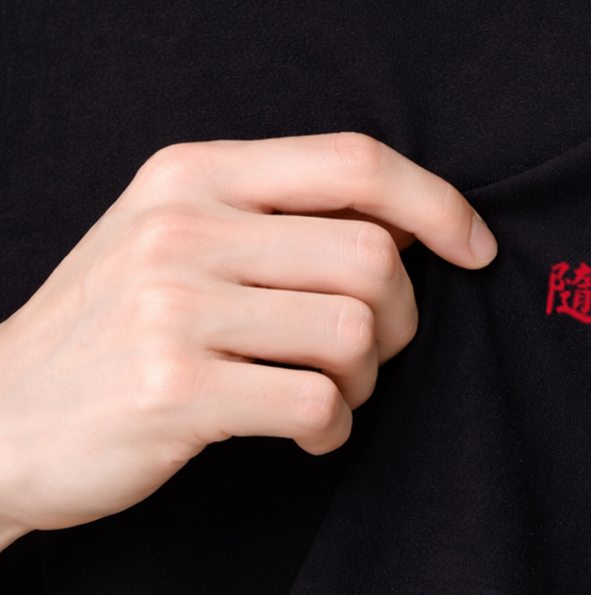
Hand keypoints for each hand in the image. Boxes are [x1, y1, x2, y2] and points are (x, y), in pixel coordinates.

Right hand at [0, 133, 496, 547]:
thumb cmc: (111, 325)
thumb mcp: (175, 233)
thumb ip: (276, 214)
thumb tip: (413, 222)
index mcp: (193, 173)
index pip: (353, 160)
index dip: (436, 201)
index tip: (474, 247)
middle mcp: (183, 226)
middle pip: (373, 255)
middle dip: (403, 315)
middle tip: (373, 352)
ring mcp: (173, 306)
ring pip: (355, 331)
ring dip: (365, 379)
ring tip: (329, 393)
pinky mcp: (173, 389)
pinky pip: (317, 404)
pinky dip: (333, 429)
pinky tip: (305, 434)